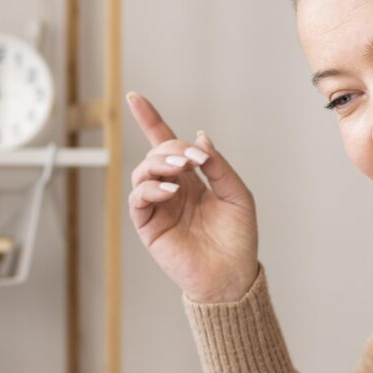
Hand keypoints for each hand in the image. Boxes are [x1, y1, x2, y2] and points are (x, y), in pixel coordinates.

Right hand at [125, 92, 259, 303]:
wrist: (232, 275)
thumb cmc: (238, 238)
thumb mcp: (236, 193)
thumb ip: (218, 165)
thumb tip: (200, 136)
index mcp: (191, 179)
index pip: (164, 144)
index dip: (149, 120)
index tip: (134, 97)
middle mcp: (171, 189)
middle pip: (156, 153)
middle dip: (172, 149)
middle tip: (194, 160)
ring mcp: (158, 206)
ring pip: (142, 171)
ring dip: (160, 164)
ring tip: (181, 171)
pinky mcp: (148, 225)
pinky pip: (138, 198)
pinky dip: (151, 188)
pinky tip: (170, 190)